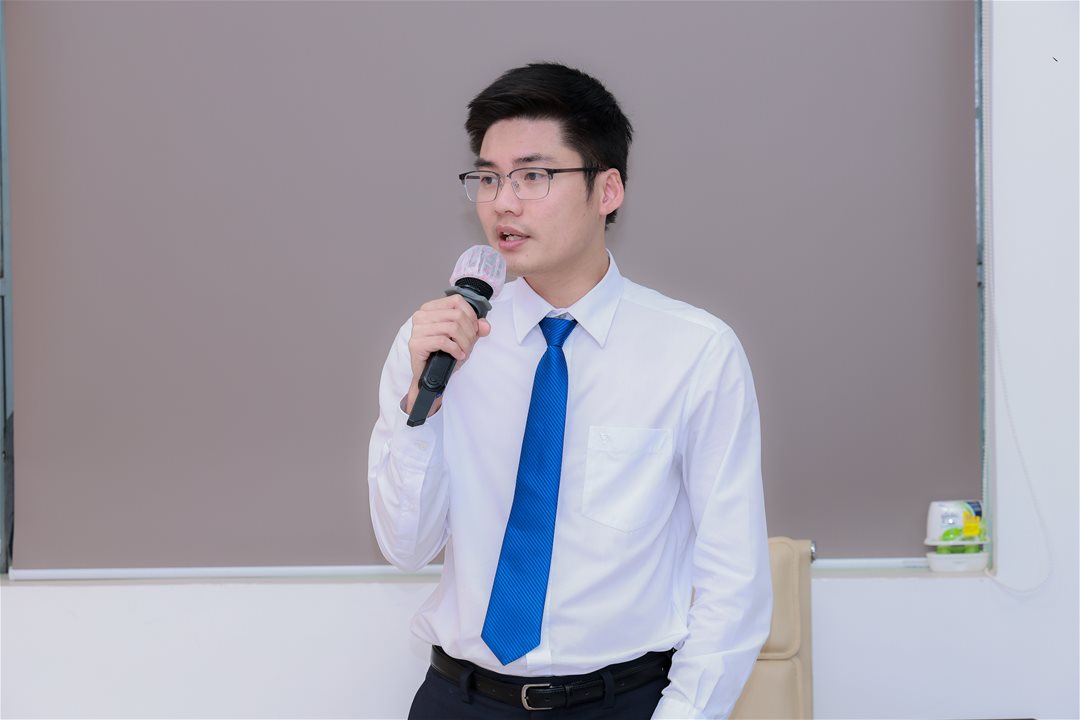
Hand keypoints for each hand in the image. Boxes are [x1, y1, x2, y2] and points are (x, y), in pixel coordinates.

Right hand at [404, 294, 490, 415]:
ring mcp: (417, 329)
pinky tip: (458, 355)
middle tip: (469, 345)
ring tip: (464, 351)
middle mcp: (421, 316)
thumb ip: (475, 328)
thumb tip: (485, 326)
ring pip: (452, 328)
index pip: (456, 301)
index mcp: (430, 308)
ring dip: (464, 343)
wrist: (431, 375)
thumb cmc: (444, 354)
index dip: (470, 315)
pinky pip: (443, 341)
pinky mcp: (416, 344)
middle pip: (457, 315)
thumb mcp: (463, 337)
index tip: (473, 329)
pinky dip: (455, 349)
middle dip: (469, 332)